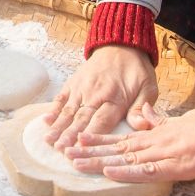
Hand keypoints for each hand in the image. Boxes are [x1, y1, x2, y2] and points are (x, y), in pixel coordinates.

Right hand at [44, 44, 158, 149]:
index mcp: (116, 98)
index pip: (102, 120)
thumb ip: (142, 108)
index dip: (91, 135)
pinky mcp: (74, 82)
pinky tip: (46, 120)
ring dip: (59, 126)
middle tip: (61, 150)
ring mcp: (82, 87)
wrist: (121, 45)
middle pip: (82, 117)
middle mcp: (96, 94)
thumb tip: (140, 126)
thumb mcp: (148, 87)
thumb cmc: (136, 71)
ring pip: (69, 109)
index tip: (82, 149)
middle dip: (70, 135)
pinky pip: (62, 97)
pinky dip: (53, 108)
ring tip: (49, 140)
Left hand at [65, 104, 194, 182]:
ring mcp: (163, 152)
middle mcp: (154, 142)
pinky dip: (127, 171)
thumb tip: (143, 116)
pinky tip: (109, 171)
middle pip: (117, 148)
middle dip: (91, 151)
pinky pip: (146, 170)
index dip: (100, 140)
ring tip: (77, 161)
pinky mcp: (175, 164)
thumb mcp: (179, 121)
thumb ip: (160, 121)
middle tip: (67, 153)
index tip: (79, 140)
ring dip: (100, 161)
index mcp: (156, 133)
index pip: (122, 138)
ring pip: (124, 158)